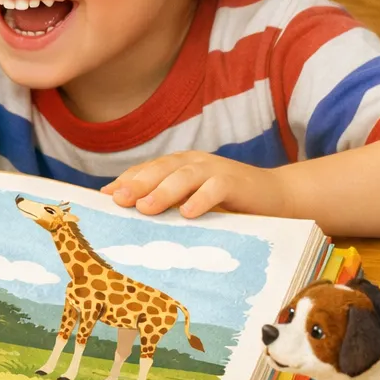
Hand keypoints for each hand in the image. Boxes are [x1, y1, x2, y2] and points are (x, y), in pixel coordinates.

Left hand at [100, 151, 288, 218]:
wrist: (276, 197)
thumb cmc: (228, 204)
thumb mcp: (192, 203)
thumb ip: (167, 205)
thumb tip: (131, 217)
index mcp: (179, 166)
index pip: (147, 170)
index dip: (126, 181)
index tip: (104, 198)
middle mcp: (194, 163)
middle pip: (161, 169)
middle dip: (138, 183)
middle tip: (119, 200)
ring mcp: (215, 169)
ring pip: (185, 176)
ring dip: (164, 191)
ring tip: (145, 208)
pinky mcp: (236, 181)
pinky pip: (216, 187)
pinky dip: (201, 199)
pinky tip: (188, 213)